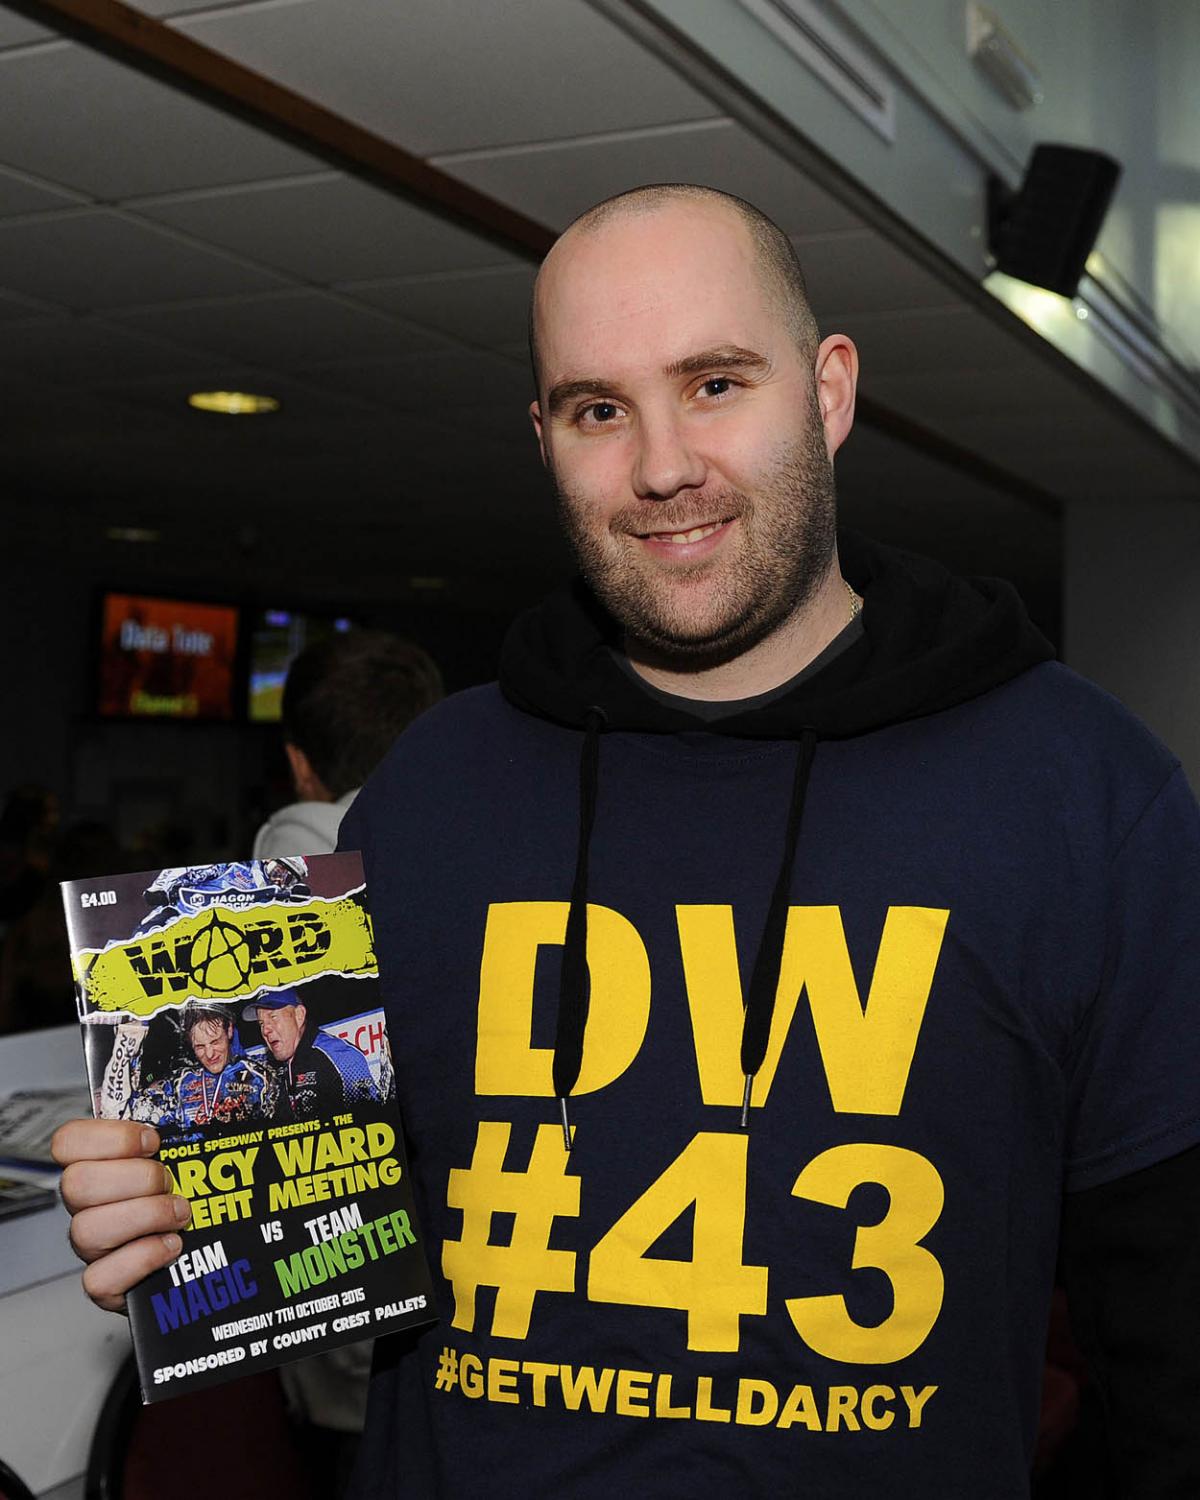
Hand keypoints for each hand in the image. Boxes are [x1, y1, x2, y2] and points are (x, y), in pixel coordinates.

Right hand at [51, 1119, 190, 1312]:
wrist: (204, 1254)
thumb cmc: (191, 1197)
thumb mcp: (188, 1156)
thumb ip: (184, 1131)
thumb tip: (219, 1095)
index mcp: (98, 1167)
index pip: (68, 1142)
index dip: (109, 1137)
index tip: (152, 1141)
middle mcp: (87, 1207)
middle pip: (76, 1184)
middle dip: (136, 1178)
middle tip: (170, 1181)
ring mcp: (94, 1247)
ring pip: (87, 1229)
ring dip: (145, 1216)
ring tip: (180, 1213)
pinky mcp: (106, 1285)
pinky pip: (100, 1278)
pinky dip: (143, 1258)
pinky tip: (171, 1246)